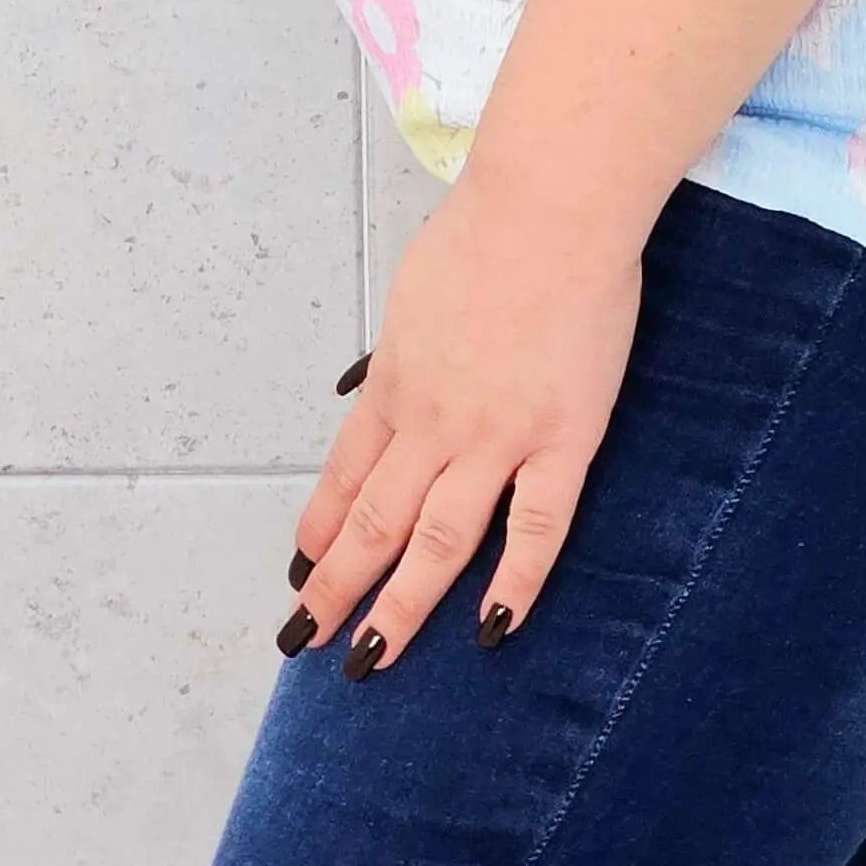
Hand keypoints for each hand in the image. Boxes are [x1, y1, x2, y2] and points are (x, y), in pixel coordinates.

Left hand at [279, 164, 643, 676]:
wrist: (552, 204)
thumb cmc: (488, 229)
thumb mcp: (414, 292)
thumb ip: (406, 351)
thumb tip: (387, 381)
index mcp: (394, 382)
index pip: (344, 476)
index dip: (319, 531)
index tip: (300, 571)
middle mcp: (433, 422)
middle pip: (375, 521)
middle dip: (335, 588)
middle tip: (306, 639)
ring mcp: (497, 436)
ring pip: (437, 542)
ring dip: (399, 608)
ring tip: (369, 660)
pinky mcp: (564, 438)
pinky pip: (537, 527)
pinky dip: (514, 583)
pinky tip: (493, 630)